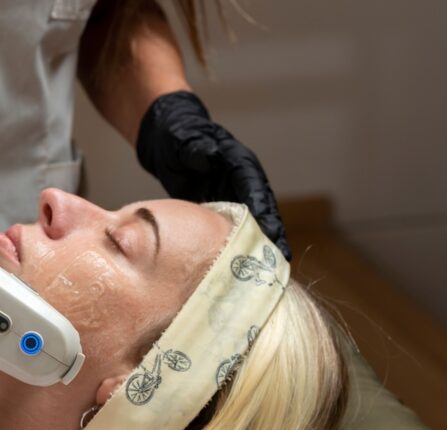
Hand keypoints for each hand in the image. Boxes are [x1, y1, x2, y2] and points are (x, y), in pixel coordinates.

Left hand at [135, 91, 290, 259]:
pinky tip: (235, 271)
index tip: (272, 236)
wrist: (168, 141)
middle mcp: (243, 183)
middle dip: (271, 238)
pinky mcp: (221, 209)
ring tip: (266, 275)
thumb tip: (209, 155)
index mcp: (240, 165)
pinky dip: (236, 248)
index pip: (257, 193)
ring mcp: (233, 197)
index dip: (266, 215)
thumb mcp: (186, 140)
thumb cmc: (179, 137)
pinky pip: (232, 231)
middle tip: (279, 265)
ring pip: (250, 225)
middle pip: (262, 214)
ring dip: (257, 248)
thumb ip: (198, 149)